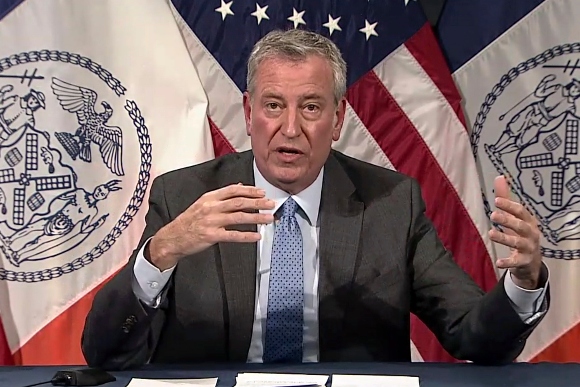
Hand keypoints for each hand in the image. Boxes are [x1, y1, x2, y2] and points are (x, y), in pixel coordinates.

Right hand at [148, 184, 274, 269]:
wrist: (172, 238)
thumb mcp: (202, 204)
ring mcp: (211, 221)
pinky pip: (233, 235)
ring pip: (238, 217)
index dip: (249, 190)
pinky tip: (256, 236)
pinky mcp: (211, 236)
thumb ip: (221, 196)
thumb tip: (239, 187)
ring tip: (268, 219)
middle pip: (239, 202)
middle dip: (258, 203)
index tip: (262, 192)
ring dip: (256, 217)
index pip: (233, 190)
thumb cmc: (188, 222)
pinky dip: (246, 235)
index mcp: (209, 198)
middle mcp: (210, 207)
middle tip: (271, 204)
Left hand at [489, 176, 541, 288]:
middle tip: (493, 215)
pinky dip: (508, 262)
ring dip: (504, 238)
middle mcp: (531, 233)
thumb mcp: (514, 217)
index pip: (521, 211)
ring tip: (491, 234)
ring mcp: (528, 248)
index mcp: (528, 221)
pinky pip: (516, 262)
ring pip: (517, 242)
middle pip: (520, 225)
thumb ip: (506, 198)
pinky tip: (498, 263)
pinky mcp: (523, 261)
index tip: (497, 201)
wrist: (530, 261)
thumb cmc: (520, 234)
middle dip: (507, 220)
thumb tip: (500, 177)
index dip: (510, 205)